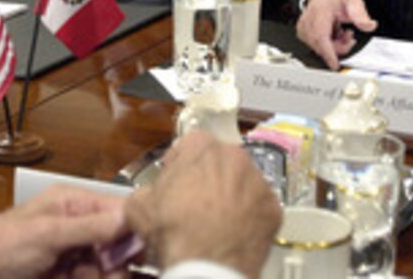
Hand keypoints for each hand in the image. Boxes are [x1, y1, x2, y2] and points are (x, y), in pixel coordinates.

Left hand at [0, 185, 127, 278]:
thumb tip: (127, 217)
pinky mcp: (68, 275)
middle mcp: (76, 225)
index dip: (132, 227)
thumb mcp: (48, 233)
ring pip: (108, 265)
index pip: (116, 208)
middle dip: (117, 259)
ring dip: (106, 273)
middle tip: (112, 270)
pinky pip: (94, 276)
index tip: (144, 246)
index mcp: (71, 203)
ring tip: (83, 275)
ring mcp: (72, 253)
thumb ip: (90, 226)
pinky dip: (93, 278)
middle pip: (116, 241)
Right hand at [125, 131, 280, 277]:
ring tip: (216, 222)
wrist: (207, 266)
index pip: (188, 146)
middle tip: (195, 204)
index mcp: (200, 146)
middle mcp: (234, 156)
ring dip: (231, 196)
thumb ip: (143, 191)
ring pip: (243, 182)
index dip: (179, 166)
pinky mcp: (274, 208)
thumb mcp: (138, 206)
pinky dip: (250, 218)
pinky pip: (259, 207)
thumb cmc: (175, 232)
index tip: (175, 183)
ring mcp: (258, 181)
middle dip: (208, 178)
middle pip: (219, 162)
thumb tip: (143, 198)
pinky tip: (234, 233)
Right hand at [295, 0, 376, 69]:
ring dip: (333, 46)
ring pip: (318, 48)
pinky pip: (316, 46)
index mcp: (319, 11)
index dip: (328, 53)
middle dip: (338, 47)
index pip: (320, 36)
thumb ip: (361, 14)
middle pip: (321, 45)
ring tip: (342, 33)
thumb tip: (370, 25)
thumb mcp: (353, 0)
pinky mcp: (303, 33)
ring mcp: (304, 27)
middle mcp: (308, 20)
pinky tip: (334, 34)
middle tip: (349, 37)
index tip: (335, 65)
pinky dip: (327, 44)